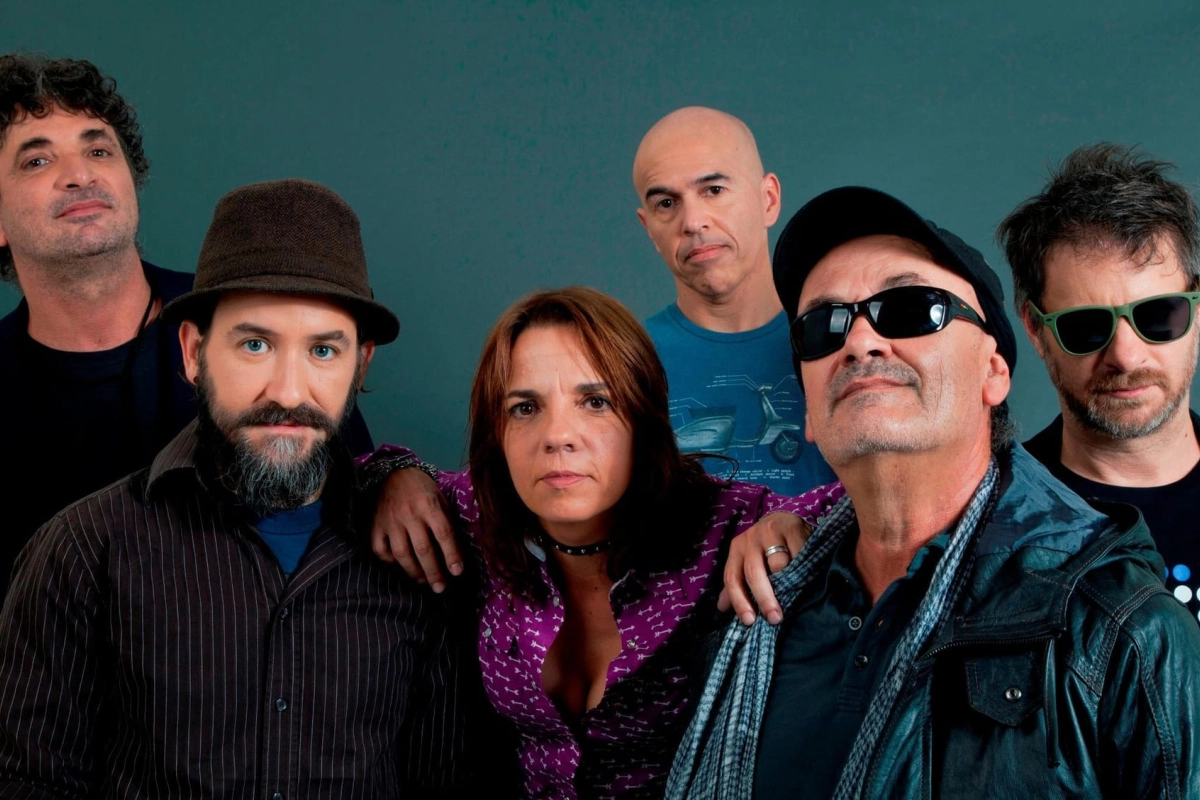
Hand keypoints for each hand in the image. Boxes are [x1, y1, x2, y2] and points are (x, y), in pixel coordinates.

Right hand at [371, 467, 460, 591]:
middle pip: (423, 549)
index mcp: (429, 505)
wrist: (393, 474)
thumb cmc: (422, 489)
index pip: (444, 533)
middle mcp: (409, 514)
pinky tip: (400, 566)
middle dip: (433, 571)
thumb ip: (447, 520)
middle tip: (440, 587)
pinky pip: (380, 549)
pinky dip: (389, 561)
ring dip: (413, 571)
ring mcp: (390, 521)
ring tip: (423, 580)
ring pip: (401, 553)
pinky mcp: (376, 525)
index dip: (452, 555)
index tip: (457, 572)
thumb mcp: (440, 498)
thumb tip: (457, 550)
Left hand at [718, 512, 810, 625]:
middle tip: (775, 618)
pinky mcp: (792, 527)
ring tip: (794, 594)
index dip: (739, 601)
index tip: (749, 621)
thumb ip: (737, 583)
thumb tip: (722, 608)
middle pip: (754, 573)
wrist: (783, 518)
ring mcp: (771, 531)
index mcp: (737, 549)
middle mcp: (750, 539)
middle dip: (764, 598)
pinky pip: (798, 553)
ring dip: (787, 581)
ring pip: (778, 564)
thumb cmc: (763, 547)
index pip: (732, 578)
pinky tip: (807, 575)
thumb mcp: (746, 562)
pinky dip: (803, 566)